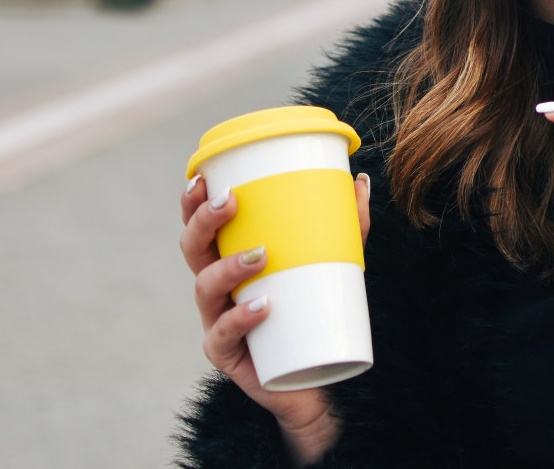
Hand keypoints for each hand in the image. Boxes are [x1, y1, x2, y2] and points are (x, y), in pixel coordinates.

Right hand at [179, 171, 372, 462]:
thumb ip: (347, 225)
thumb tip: (361, 181)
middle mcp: (215, 288)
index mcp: (227, 259)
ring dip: (227, 266)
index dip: (193, 202)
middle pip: (192, 250)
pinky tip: (261, 306)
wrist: (315, 377)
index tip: (206, 177)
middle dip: (203, 222)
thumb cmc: (312, 310)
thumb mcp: (332, 263)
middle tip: (230, 201)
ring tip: (260, 254)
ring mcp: (216, 321)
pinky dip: (240, 318)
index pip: (200, 226)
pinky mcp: (226, 355)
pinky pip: (223, 335)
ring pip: (203, 288)